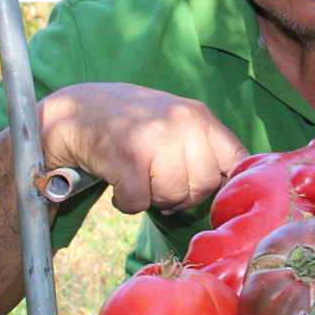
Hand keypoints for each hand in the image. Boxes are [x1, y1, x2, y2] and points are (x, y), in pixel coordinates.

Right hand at [39, 83, 249, 214]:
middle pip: (205, 186)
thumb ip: (204, 147)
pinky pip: (139, 203)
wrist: (77, 110)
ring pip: (172, 197)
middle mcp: (181, 122)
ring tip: (137, 177)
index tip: (212, 194)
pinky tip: (118, 182)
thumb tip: (235, 185)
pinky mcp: (126, 158)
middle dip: (182, 194)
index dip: (229, 184)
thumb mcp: (175, 121)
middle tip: (157, 180)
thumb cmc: (131, 123)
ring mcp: (154, 139)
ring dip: (152, 198)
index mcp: (198, 115)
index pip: (237, 159)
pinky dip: (126, 202)